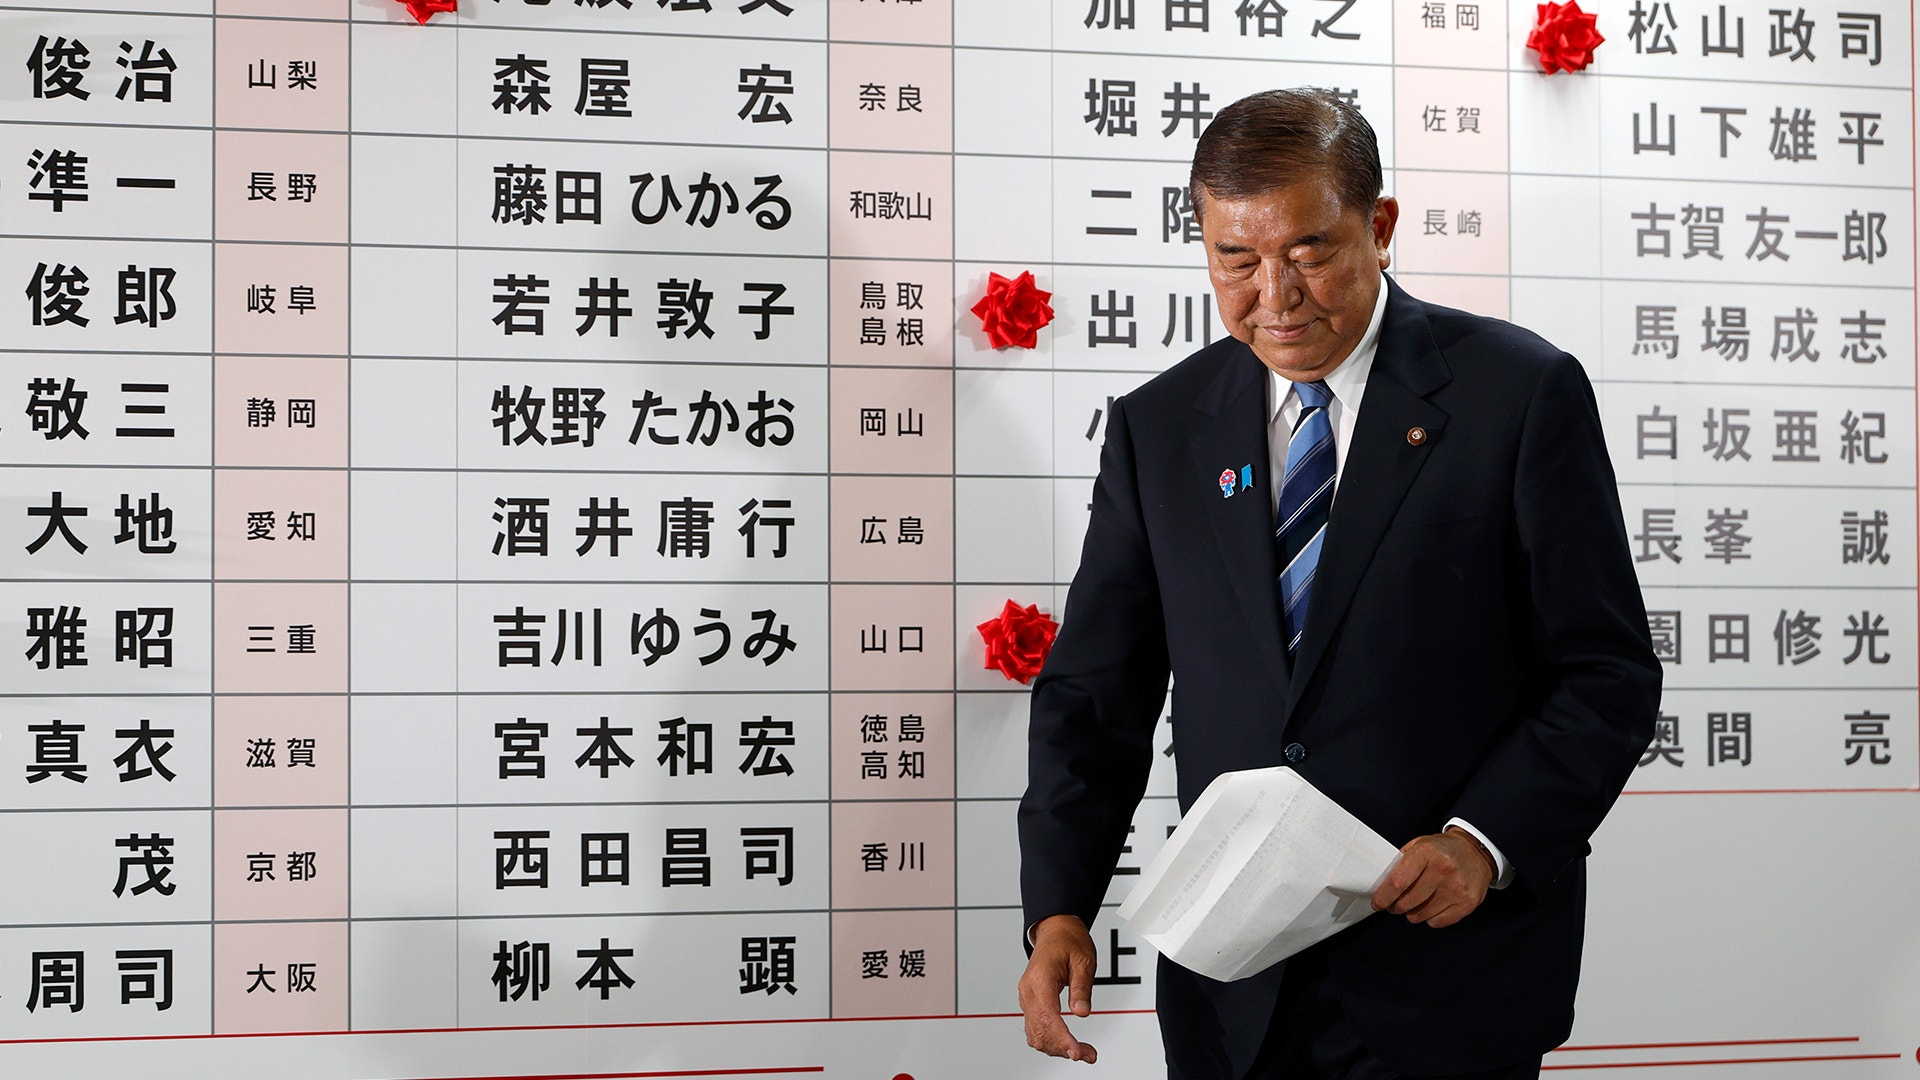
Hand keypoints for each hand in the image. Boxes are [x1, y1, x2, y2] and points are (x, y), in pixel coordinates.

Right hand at [1017, 914, 1099, 1062]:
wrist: (1055, 930)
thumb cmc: (1069, 941)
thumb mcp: (1084, 960)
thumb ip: (1082, 987)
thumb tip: (1082, 1012)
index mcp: (1040, 978)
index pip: (1048, 1016)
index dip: (1062, 1038)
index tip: (1077, 1052)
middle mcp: (1029, 990)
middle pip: (1039, 1031)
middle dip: (1063, 1048)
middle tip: (1089, 1054)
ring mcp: (1027, 997)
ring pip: (1035, 1034)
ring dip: (1056, 1048)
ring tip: (1082, 1051)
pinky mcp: (1030, 1002)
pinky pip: (1035, 1028)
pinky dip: (1050, 1041)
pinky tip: (1066, 1045)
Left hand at [1370, 827, 1494, 928]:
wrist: (1475, 851)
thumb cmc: (1442, 850)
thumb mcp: (1418, 845)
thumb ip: (1399, 863)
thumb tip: (1380, 885)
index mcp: (1426, 852)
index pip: (1398, 882)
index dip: (1383, 897)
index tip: (1377, 904)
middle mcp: (1443, 870)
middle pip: (1408, 902)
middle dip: (1395, 907)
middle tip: (1394, 904)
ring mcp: (1457, 888)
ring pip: (1422, 915)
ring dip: (1412, 914)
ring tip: (1414, 904)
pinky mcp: (1468, 902)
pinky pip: (1438, 922)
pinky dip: (1430, 918)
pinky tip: (1431, 907)